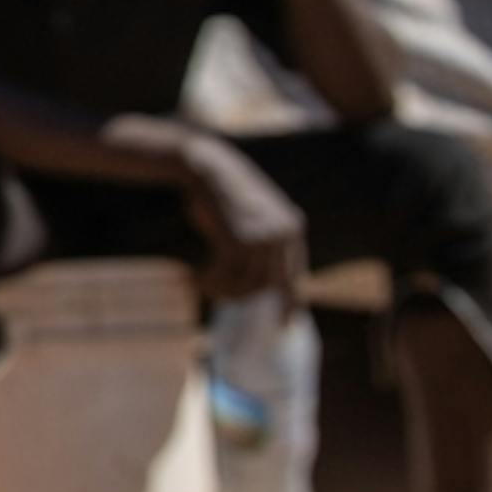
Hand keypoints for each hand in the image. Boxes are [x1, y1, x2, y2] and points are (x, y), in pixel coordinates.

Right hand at [180, 135, 305, 299]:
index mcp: (292, 227)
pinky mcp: (240, 239)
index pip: (295, 276)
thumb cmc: (221, 193)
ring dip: (221, 291)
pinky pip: (226, 276)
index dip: (291, 303)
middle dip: (240, 297)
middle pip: (268, 286)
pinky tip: (195, 278)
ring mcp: (264, 236)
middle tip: (215, 295)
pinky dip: (209, 282)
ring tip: (202, 284)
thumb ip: (261, 242)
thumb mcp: (251, 216)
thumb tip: (257, 281)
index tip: (286, 325)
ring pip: (246, 284)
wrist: (206, 166)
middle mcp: (284, 233)